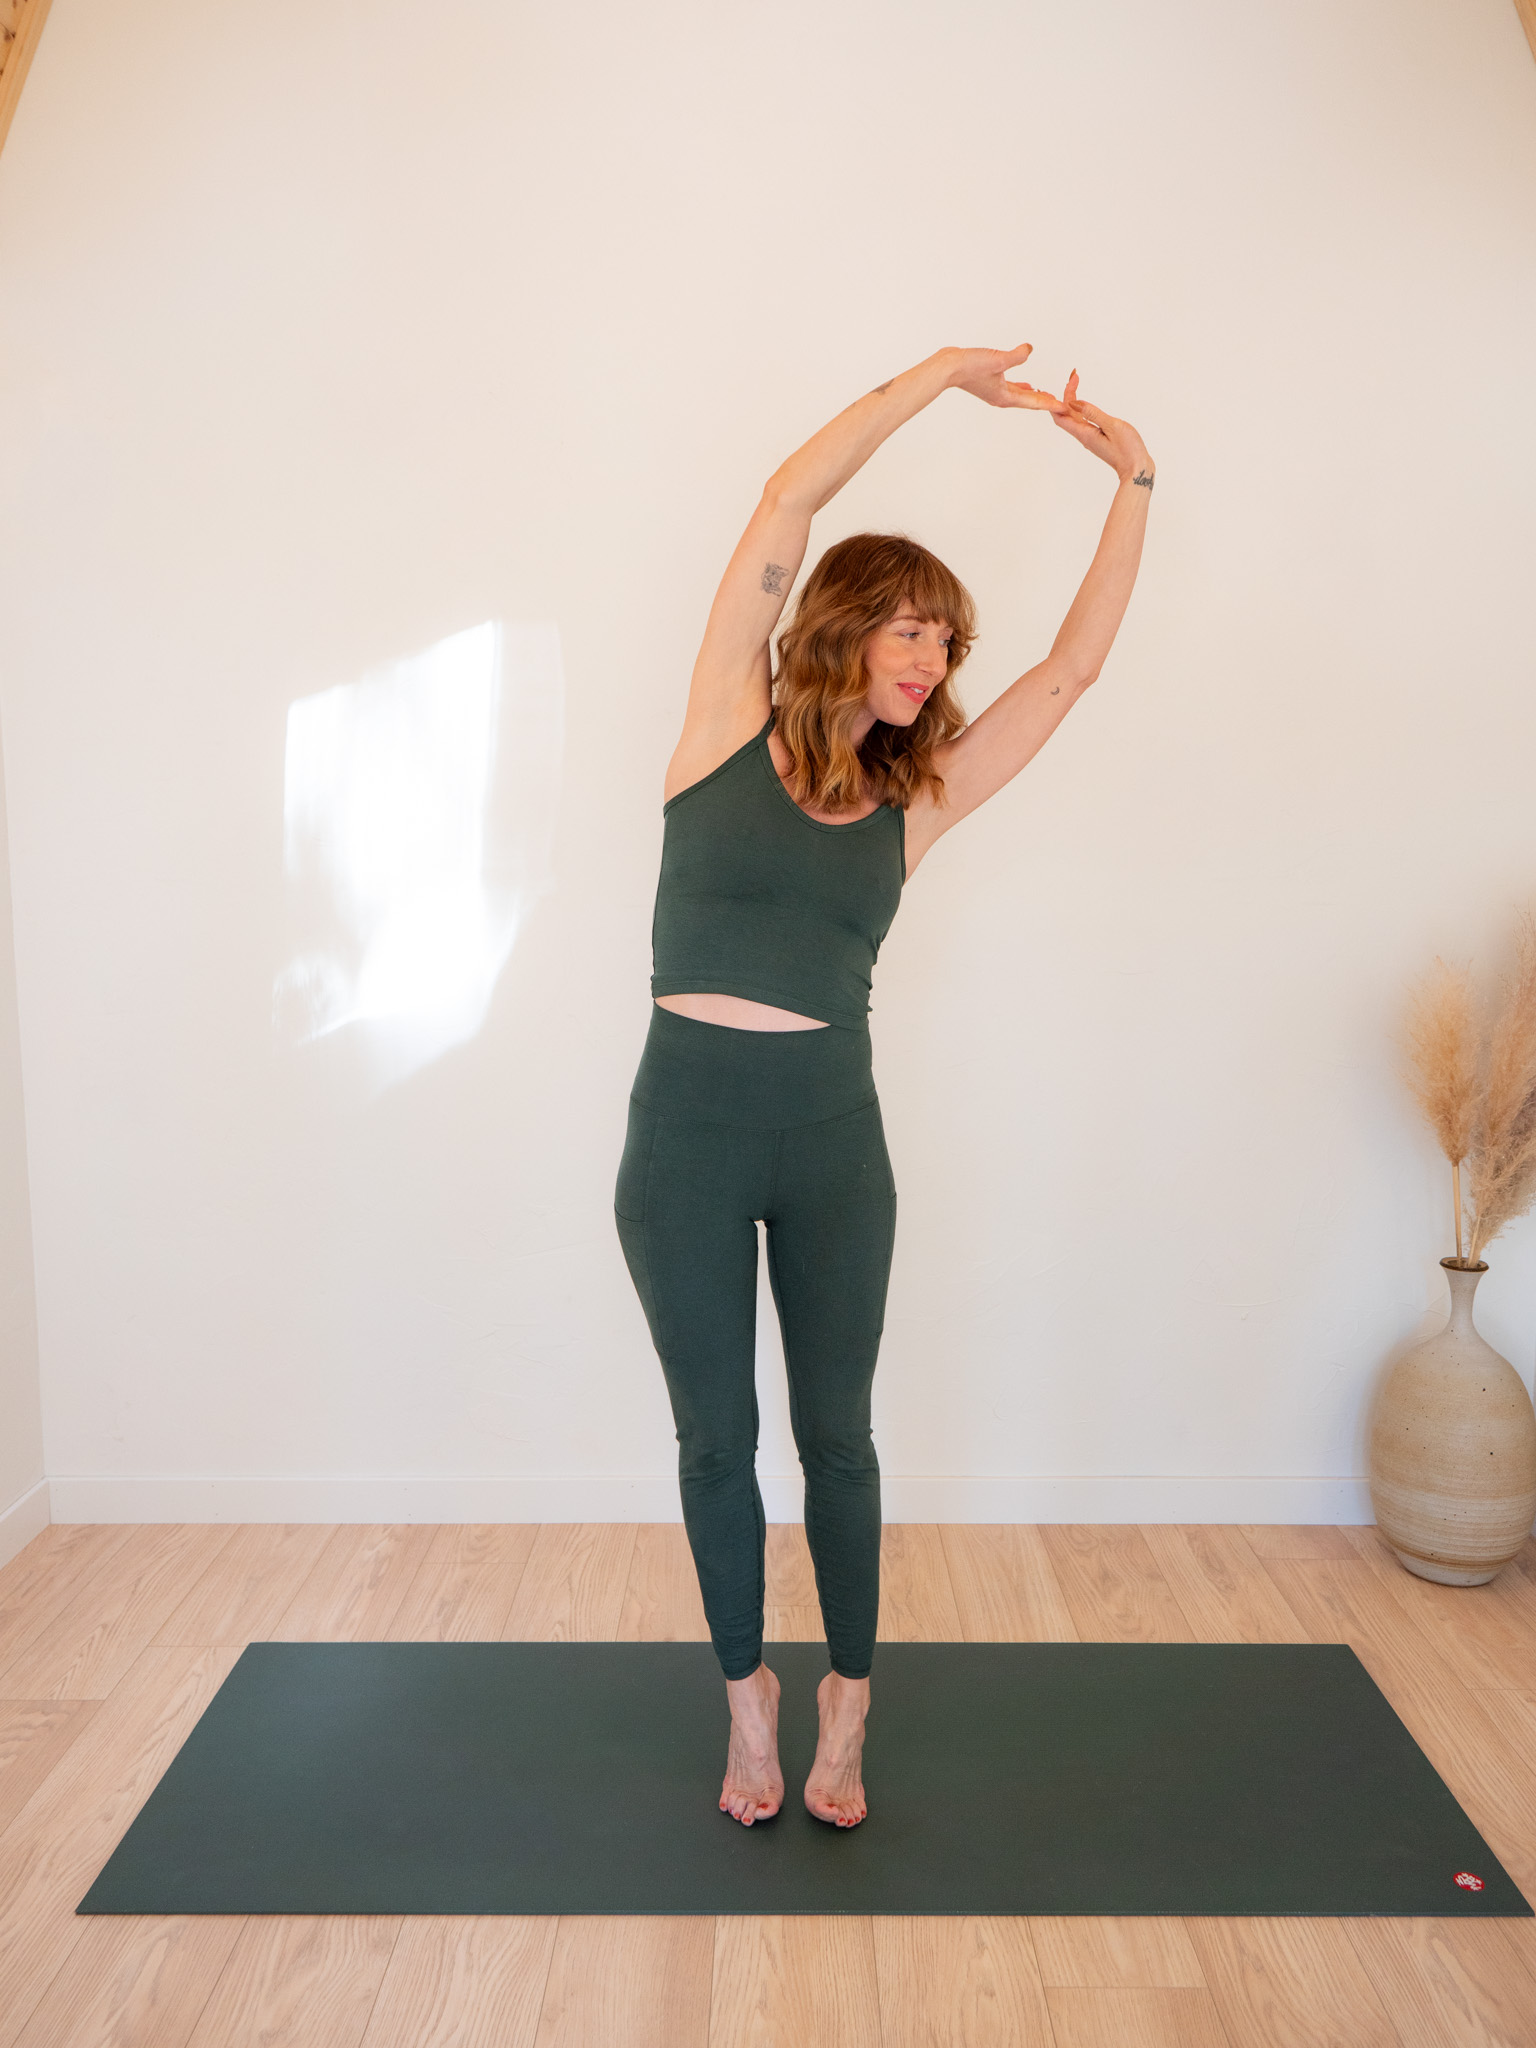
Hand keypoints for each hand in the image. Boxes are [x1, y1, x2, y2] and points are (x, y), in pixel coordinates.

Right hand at [946, 343, 1061, 411]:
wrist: (948, 367)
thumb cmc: (969, 366)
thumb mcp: (998, 359)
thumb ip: (1017, 355)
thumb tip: (1029, 349)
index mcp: (1005, 397)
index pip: (1033, 402)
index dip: (1050, 404)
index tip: (1064, 408)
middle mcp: (1001, 398)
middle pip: (1029, 402)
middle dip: (1045, 402)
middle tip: (1061, 405)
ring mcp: (995, 392)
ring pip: (1020, 396)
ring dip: (1034, 396)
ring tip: (1046, 395)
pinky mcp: (990, 384)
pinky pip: (1011, 388)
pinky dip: (1022, 387)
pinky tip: (1027, 384)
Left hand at [1050, 370, 1153, 483]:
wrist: (1136, 469)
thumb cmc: (1127, 449)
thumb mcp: (1111, 426)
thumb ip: (1093, 413)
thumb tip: (1074, 403)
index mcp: (1084, 433)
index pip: (1061, 416)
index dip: (1059, 398)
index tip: (1068, 382)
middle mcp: (1084, 436)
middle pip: (1067, 414)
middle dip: (1067, 394)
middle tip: (1074, 376)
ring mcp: (1090, 437)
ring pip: (1075, 417)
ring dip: (1073, 400)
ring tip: (1076, 382)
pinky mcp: (1097, 438)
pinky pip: (1084, 421)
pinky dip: (1081, 409)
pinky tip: (1083, 403)